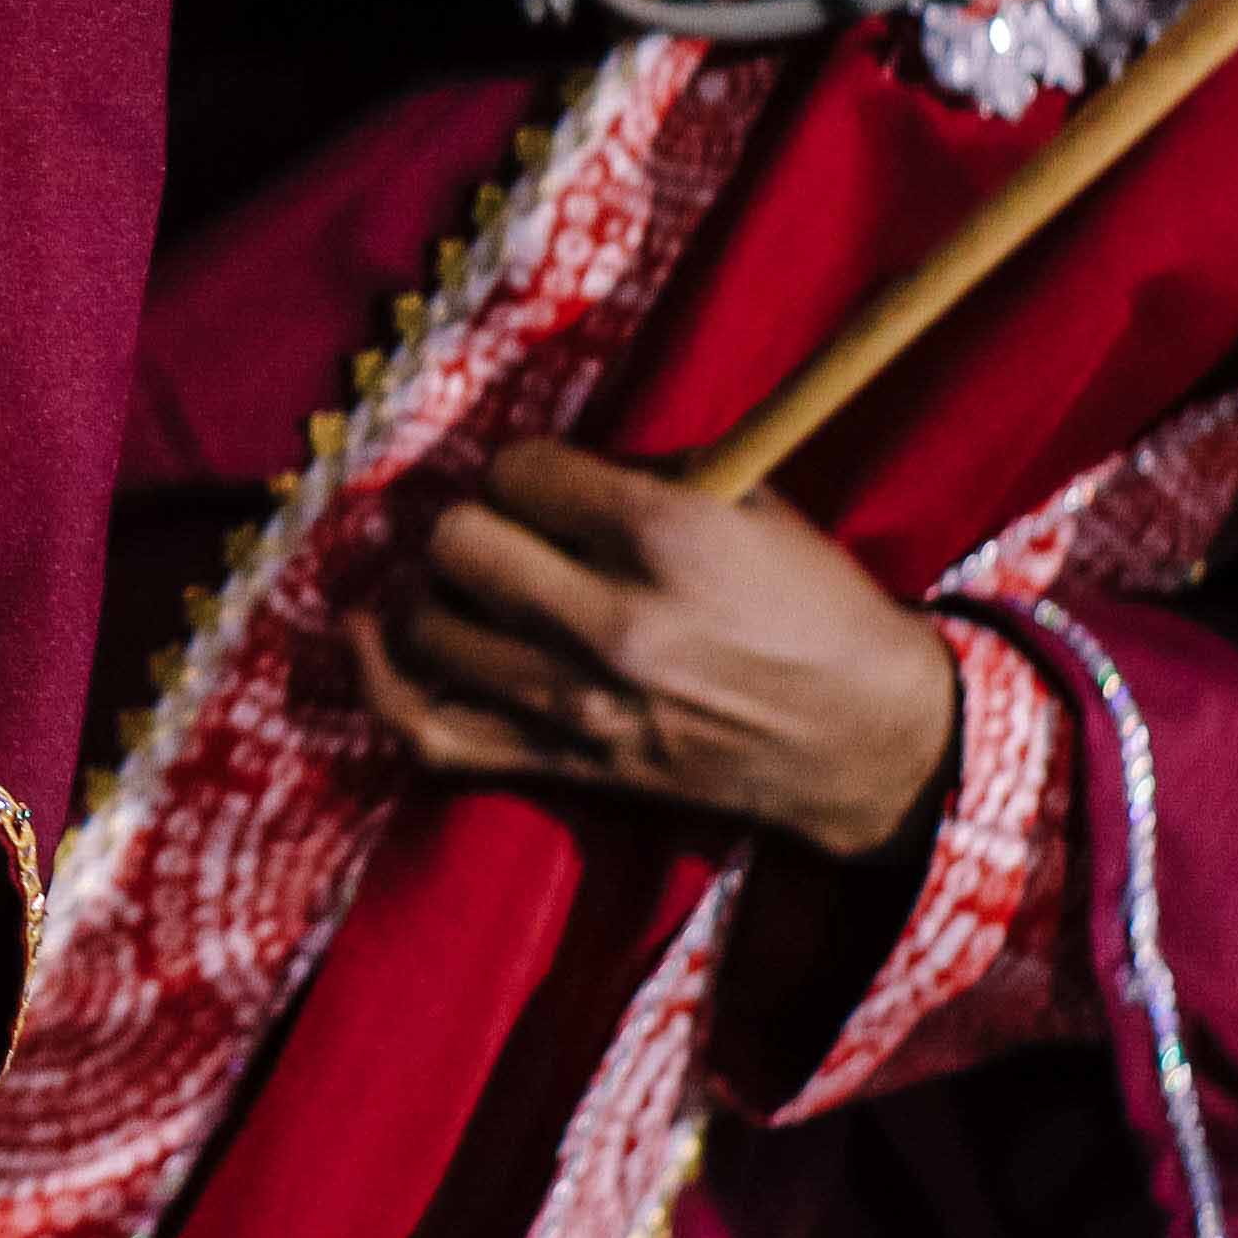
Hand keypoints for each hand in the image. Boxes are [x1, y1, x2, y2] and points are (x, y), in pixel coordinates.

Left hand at [347, 439, 958, 861]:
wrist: (869, 740)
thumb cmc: (810, 604)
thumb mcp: (746, 503)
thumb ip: (634, 474)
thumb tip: (530, 472)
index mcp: (667, 536)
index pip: (516, 472)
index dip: (524, 471)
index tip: (545, 486)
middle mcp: (616, 621)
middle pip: (457, 542)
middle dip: (472, 525)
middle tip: (503, 535)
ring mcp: (584, 704)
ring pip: (429, 625)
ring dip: (434, 593)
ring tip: (464, 584)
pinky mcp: (568, 765)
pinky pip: (431, 730)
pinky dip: (381, 681)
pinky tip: (368, 635)